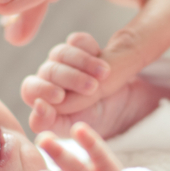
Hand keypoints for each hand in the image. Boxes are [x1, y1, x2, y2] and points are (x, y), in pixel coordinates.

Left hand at [21, 31, 169, 136]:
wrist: (138, 110)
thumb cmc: (105, 124)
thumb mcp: (81, 129)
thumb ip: (56, 123)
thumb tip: (36, 109)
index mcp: (46, 102)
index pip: (30, 89)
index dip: (40, 90)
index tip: (58, 96)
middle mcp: (53, 82)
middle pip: (46, 70)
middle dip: (68, 78)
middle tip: (92, 86)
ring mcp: (68, 64)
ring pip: (60, 54)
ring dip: (80, 62)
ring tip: (105, 73)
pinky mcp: (85, 50)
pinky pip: (76, 41)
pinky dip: (86, 47)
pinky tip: (102, 55)